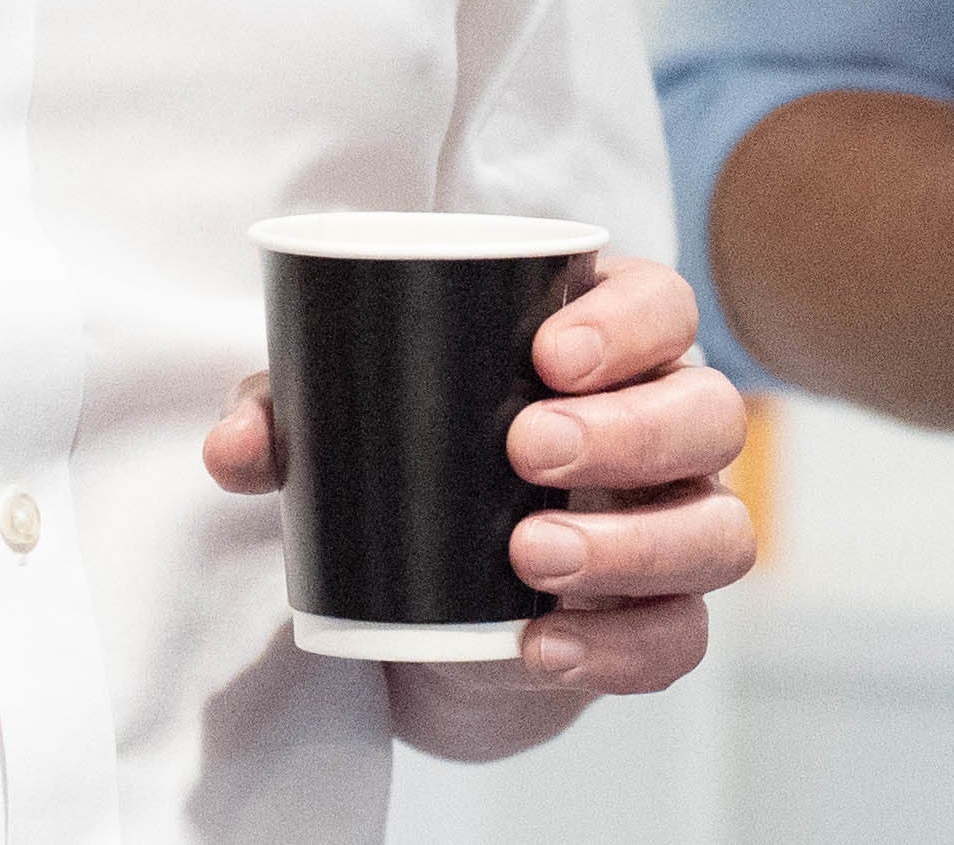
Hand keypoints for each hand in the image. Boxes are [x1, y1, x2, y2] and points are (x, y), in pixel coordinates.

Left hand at [205, 256, 752, 755]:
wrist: (430, 615)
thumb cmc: (415, 470)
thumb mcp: (348, 425)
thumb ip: (289, 416)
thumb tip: (235, 446)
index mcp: (608, 348)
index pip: (662, 306)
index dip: (628, 323)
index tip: (548, 354)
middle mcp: (666, 431)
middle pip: (708, 412)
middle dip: (629, 432)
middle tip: (528, 450)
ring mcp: (675, 530)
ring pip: (718, 531)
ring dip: (633, 545)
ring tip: (531, 556)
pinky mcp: (657, 625)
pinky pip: (680, 639)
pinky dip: (618, 647)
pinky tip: (544, 644)